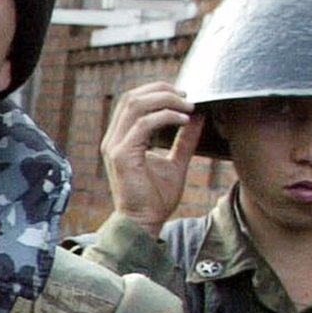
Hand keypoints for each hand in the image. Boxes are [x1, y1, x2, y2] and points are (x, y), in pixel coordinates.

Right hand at [100, 81, 202, 234]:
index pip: (132, 101)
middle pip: (132, 97)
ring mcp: (114, 146)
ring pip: (135, 105)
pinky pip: (143, 125)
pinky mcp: (122, 156)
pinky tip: (184, 120)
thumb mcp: (175, 161)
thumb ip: (184, 140)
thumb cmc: (156, 197)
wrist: (144, 221)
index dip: (157, 91)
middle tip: (188, 96)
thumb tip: (198, 117)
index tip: (183, 95)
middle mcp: (113, 139)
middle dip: (162, 90)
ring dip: (165, 100)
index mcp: (121, 138)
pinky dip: (165, 117)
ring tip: (188, 106)